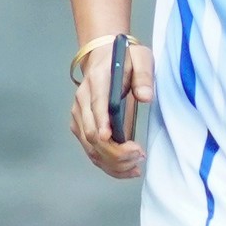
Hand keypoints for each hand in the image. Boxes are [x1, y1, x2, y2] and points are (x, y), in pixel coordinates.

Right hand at [70, 36, 153, 177]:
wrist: (102, 56)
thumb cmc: (124, 59)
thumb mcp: (140, 58)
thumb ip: (144, 75)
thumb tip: (146, 96)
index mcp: (97, 81)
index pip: (96, 104)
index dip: (101, 123)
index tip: (110, 137)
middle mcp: (82, 101)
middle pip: (91, 134)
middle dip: (114, 152)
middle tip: (139, 156)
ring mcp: (79, 116)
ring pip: (90, 148)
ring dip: (112, 163)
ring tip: (136, 166)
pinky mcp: (80, 127)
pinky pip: (91, 152)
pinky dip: (108, 165)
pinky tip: (127, 168)